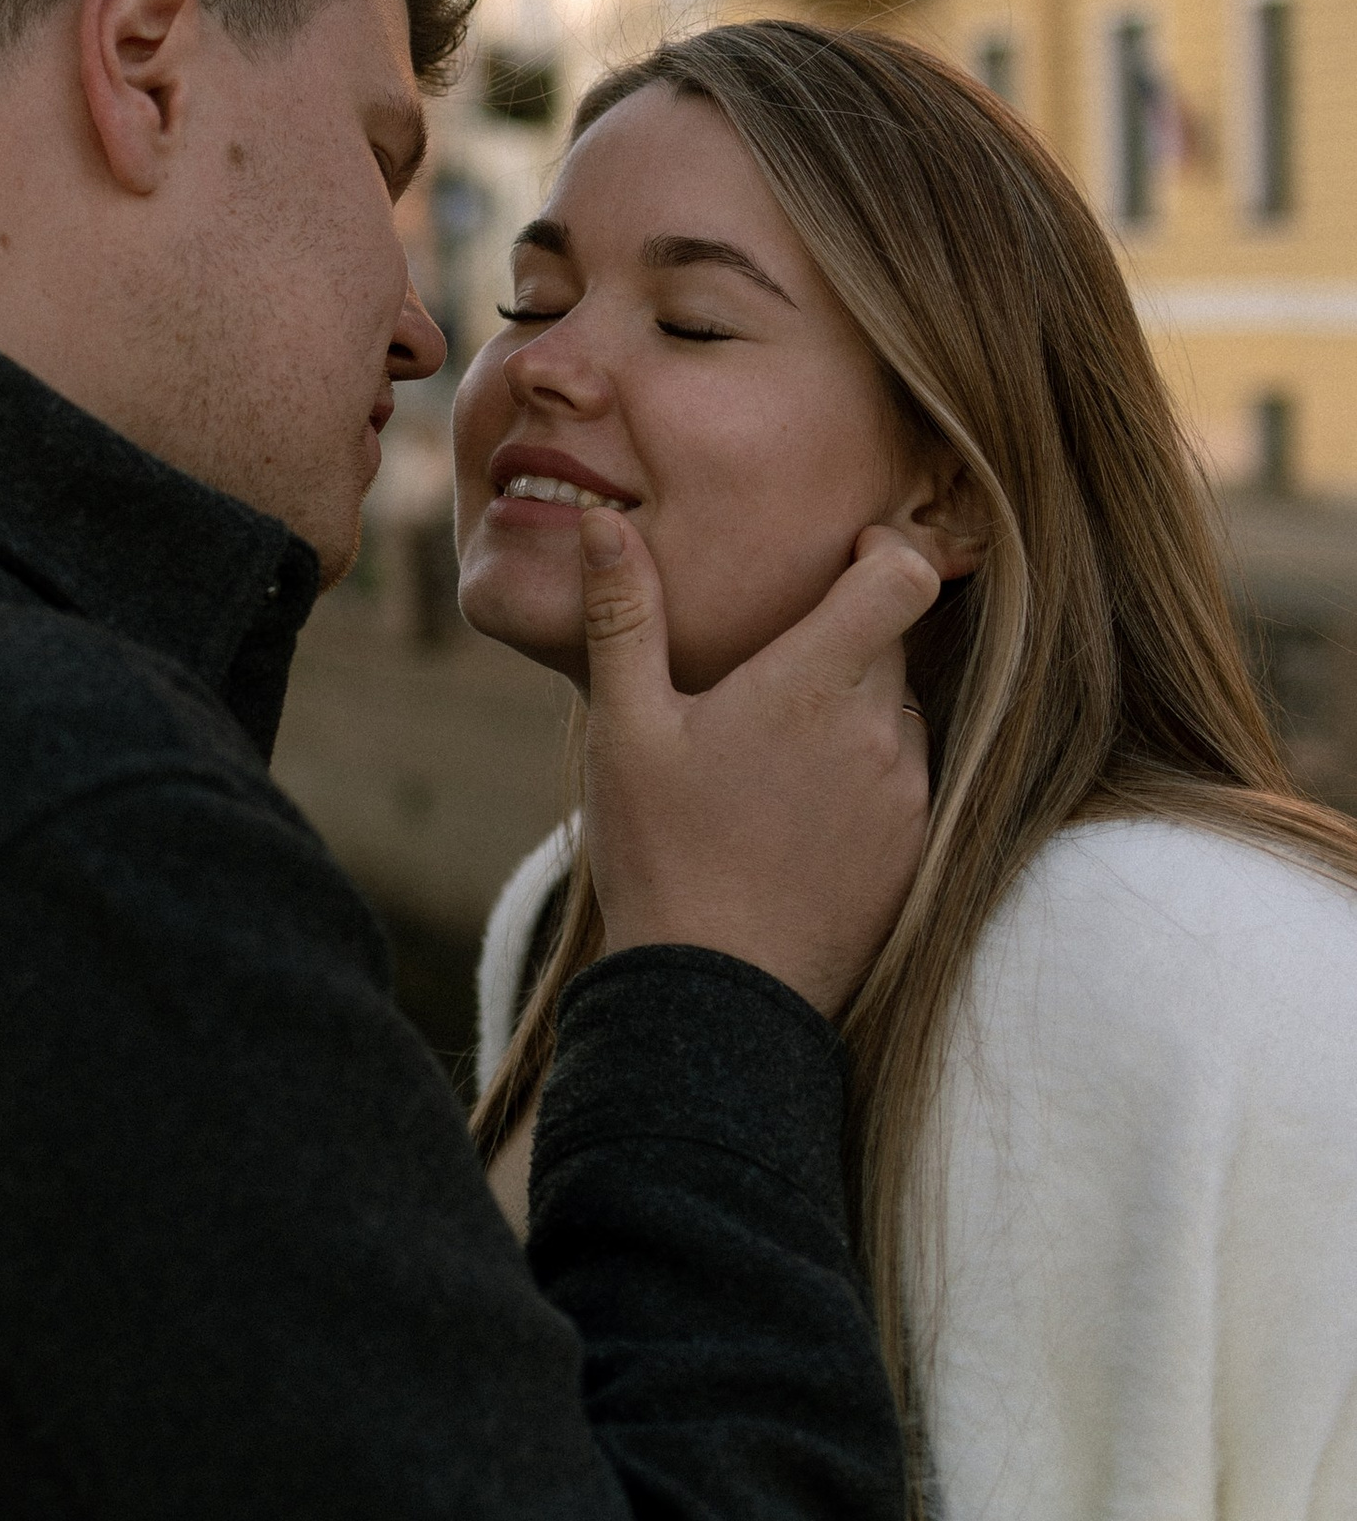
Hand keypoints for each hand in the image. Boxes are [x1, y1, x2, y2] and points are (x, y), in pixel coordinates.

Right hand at [579, 510, 935, 1015]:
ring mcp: (906, 794)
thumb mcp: (625, 729)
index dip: (885, 549)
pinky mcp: (915, 850)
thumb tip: (605, 524)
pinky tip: (794, 813)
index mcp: (813, 684)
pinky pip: (906, 780)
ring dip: (854, 709)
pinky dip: (864, 774)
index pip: (904, 575)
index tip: (845, 556)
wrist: (718, 997)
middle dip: (843, 635)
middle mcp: (879, 730)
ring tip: (772, 752)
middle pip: (893, 641)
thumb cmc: (662, 856)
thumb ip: (623, 616)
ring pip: (900, 711)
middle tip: (769, 668)